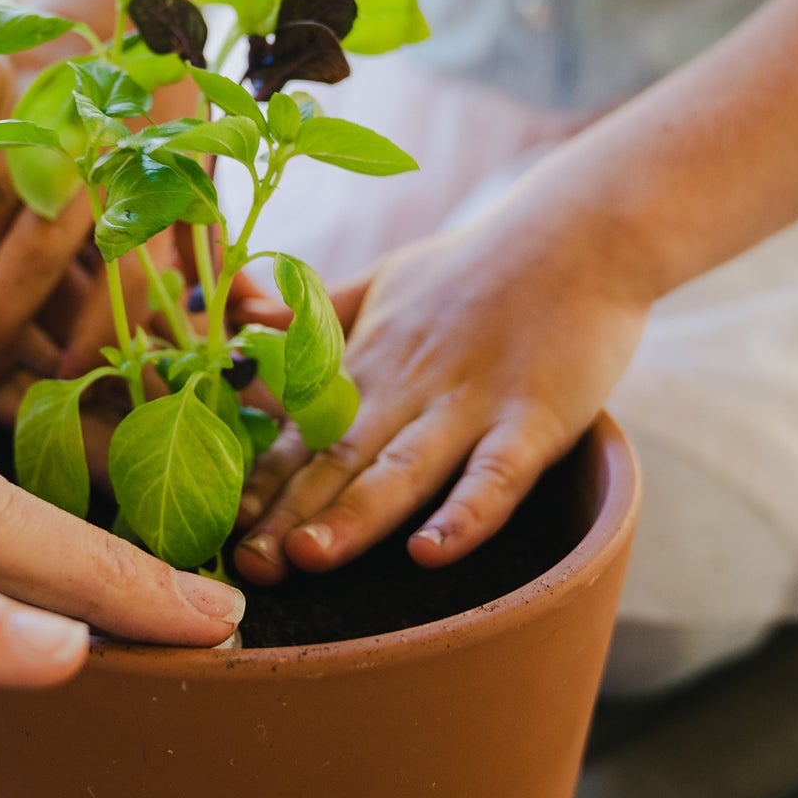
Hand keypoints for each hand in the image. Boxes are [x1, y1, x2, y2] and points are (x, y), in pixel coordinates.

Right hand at [0, 0, 197, 389]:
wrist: (134, 0)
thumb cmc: (160, 116)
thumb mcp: (194, 178)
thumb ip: (205, 249)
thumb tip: (246, 329)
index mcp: (154, 178)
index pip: (129, 267)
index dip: (100, 328)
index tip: (66, 378)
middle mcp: (101, 144)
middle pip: (44, 243)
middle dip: (1, 315)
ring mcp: (45, 101)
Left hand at [230, 194, 652, 582]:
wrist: (582, 233)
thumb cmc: (475, 267)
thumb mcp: (382, 280)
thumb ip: (316, 316)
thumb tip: (244, 322)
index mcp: (369, 363)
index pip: (299, 432)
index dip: (258, 481)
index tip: (215, 527)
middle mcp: (408, 387)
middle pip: (337, 458)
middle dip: (286, 514)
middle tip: (241, 564)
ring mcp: (473, 402)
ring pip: (402, 468)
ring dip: (352, 515)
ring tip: (306, 555)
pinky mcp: (536, 415)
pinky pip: (498, 472)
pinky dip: (466, 513)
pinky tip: (430, 552)